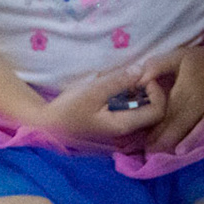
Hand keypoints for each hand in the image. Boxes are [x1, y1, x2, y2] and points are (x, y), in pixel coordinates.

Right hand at [37, 65, 167, 142]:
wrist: (45, 125)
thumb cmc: (67, 109)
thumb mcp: (93, 91)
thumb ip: (119, 81)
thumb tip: (142, 69)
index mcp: (124, 126)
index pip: (159, 111)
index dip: (156, 91)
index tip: (142, 77)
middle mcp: (126, 134)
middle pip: (154, 112)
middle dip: (148, 92)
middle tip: (135, 77)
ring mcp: (120, 133)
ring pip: (143, 113)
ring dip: (139, 96)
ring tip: (124, 82)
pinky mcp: (113, 129)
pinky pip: (131, 114)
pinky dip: (129, 101)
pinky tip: (116, 91)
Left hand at [146, 45, 203, 152]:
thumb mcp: (179, 56)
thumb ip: (157, 66)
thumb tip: (138, 83)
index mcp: (187, 87)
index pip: (167, 112)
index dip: (155, 129)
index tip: (143, 144)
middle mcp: (203, 99)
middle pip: (181, 123)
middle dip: (165, 141)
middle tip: (151, 156)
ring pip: (200, 128)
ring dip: (187, 142)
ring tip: (175, 155)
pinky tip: (201, 150)